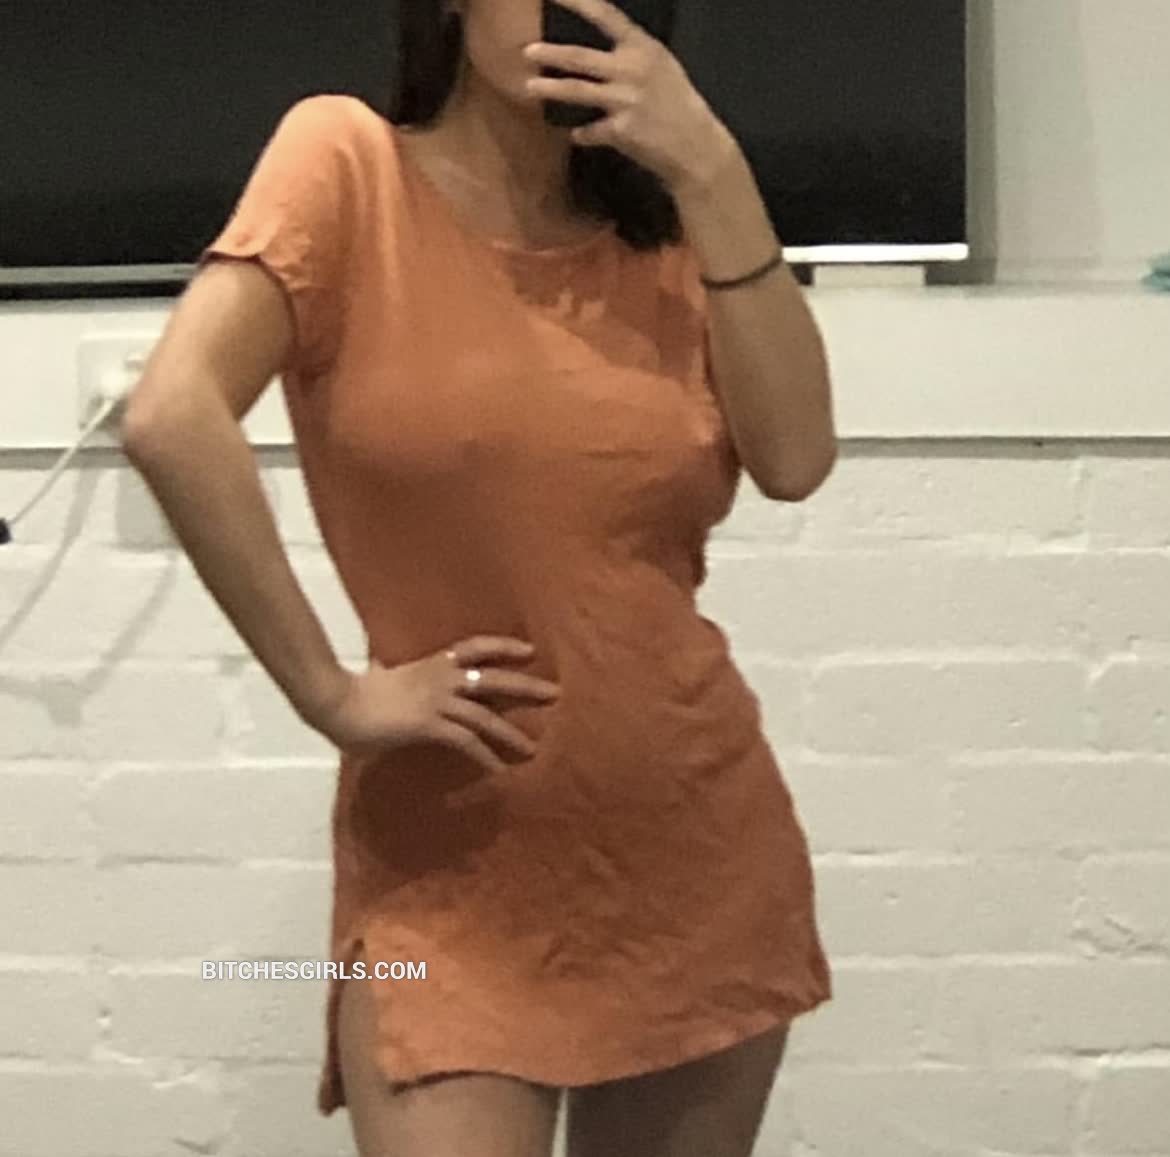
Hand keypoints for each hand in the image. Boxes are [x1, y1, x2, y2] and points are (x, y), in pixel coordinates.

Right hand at [313, 636, 561, 771]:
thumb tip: (383, 666)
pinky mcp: (428, 725)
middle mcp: (442, 679)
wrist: (336, 702)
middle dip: (526, 685)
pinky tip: (497, 770)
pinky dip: (484, 756)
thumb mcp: (381, 674)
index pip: (476, 646)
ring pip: (486, 715)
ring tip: (533, 749)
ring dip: (512, 733)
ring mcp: (437, 701)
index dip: (504, 646)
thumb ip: (392, 671)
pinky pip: (465, 741)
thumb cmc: (356, 692)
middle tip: (554, 693)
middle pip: (494, 678)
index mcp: (433, 664)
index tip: (529, 649)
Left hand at [522, 0, 733, 194]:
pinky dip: (582, 134)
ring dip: (550, 89)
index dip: (577, 2)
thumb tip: (601, 52)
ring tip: (529, 86)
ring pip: (577, 91)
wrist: (696, 147)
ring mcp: (624, 101)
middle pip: (581, 57)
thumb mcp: (661, 67)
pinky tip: (577, 135)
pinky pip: (589, 131)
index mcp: (643, 47)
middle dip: (551, 53)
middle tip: (526, 50)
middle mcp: (632, 69)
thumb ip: (632, 55)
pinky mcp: (619, 131)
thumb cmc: (678, 105)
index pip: (606, 15)